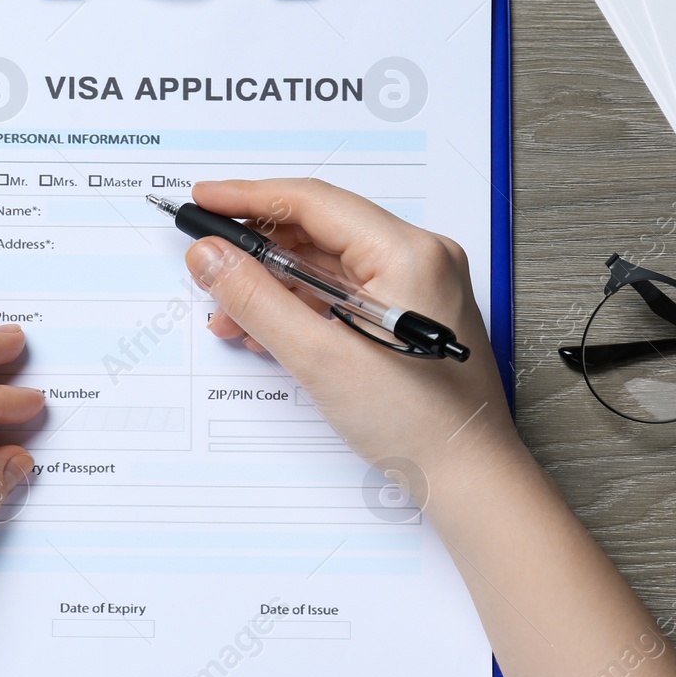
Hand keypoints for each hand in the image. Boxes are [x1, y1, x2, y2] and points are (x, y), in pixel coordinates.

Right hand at [186, 179, 519, 482]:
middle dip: (257, 254)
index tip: (206, 200)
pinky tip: (267, 331)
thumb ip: (256, 300)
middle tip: (209, 265)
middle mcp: (419, 257)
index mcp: (409, 253)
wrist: (469, 477)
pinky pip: (342, 293)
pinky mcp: (408, 313)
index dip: (250, 199)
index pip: (314, 202)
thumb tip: (211, 257)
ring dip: (273, 287)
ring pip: (326, 266)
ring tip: (230, 316)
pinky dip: (301, 308)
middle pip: (319, 231)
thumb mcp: (320, 359)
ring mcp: (416, 285)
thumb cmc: (421, 424)